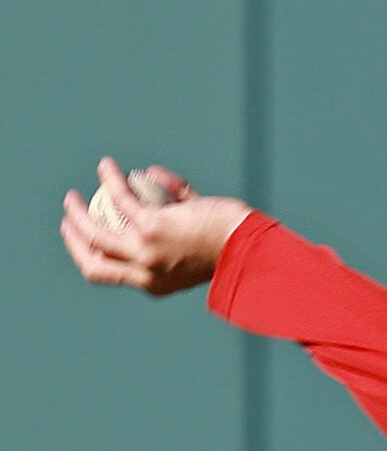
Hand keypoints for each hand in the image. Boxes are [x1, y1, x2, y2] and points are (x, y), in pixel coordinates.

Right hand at [59, 157, 251, 295]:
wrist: (251, 243)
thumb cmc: (231, 241)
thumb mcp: (195, 235)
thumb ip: (175, 207)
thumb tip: (150, 175)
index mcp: (155, 284)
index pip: (110, 274)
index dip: (89, 256)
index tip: (82, 238)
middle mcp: (147, 273)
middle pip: (93, 262)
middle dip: (74, 241)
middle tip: (70, 218)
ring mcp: (146, 251)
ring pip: (95, 234)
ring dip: (78, 213)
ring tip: (73, 196)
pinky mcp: (151, 227)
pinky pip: (121, 198)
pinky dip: (110, 180)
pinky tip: (107, 166)